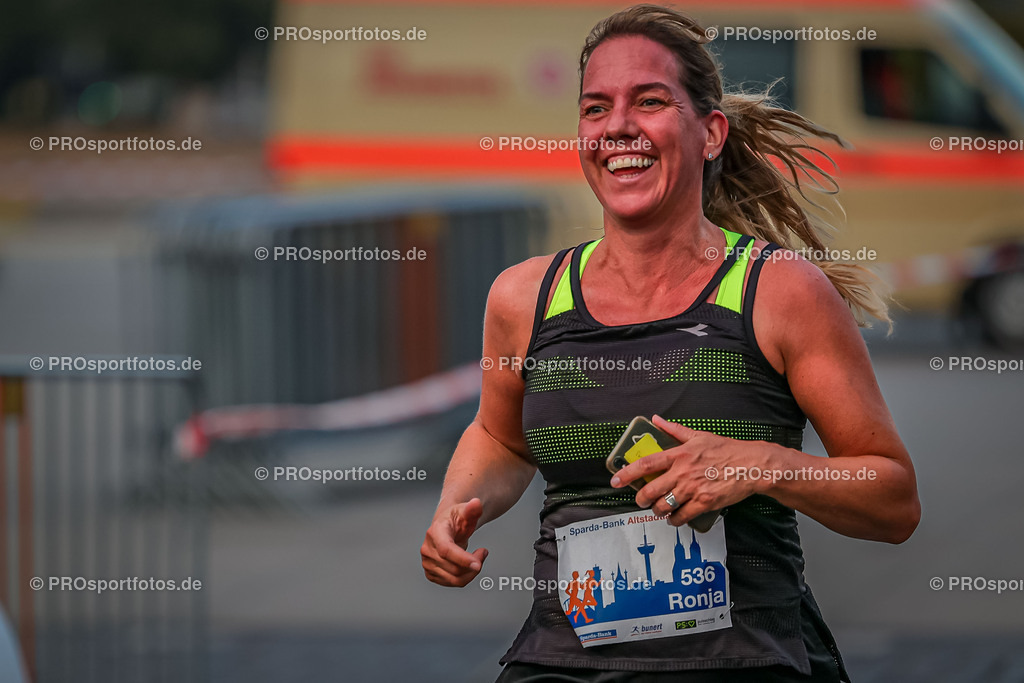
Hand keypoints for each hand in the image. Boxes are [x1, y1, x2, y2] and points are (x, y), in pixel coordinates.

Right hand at [421, 498, 488, 586]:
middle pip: (454, 568)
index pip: (446, 550)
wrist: (447, 527)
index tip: (478, 564)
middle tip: (483, 552)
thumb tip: (476, 504)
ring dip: (472, 572)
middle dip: (475, 564)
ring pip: (455, 579)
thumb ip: (473, 509)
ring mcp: (427, 563)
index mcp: (435, 532)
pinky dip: (465, 577)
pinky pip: (453, 583)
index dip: (462, 559)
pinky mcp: (431, 574)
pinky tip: (467, 565)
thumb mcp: (465, 511)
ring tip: (478, 557)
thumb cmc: (456, 518)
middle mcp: (427, 549)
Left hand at [610, 415, 767, 525]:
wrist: (751, 465)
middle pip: (651, 490)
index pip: (646, 464)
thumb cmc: (726, 449)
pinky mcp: (705, 503)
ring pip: (664, 506)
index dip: (627, 473)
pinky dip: (674, 520)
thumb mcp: (698, 436)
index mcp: (679, 454)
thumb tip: (656, 419)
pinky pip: (682, 516)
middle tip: (641, 500)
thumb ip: (674, 430)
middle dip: (641, 499)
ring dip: (657, 511)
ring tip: (659, 509)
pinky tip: (674, 518)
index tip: (615, 480)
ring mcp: (693, 489)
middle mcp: (683, 472)